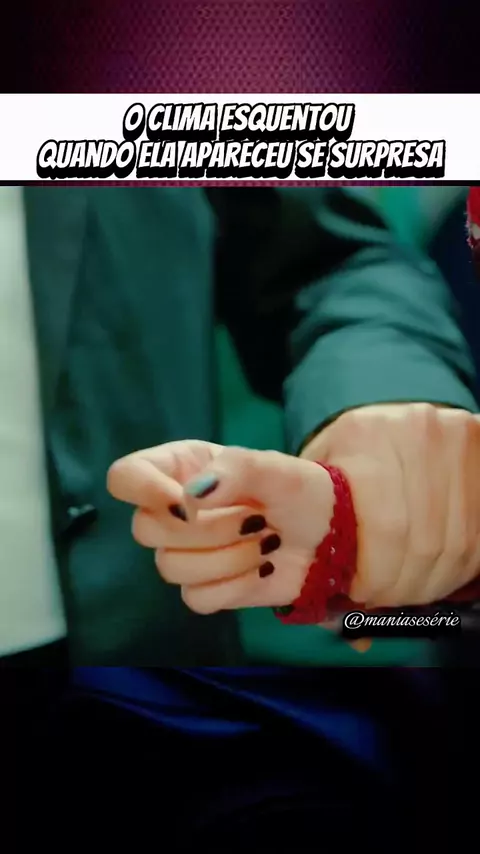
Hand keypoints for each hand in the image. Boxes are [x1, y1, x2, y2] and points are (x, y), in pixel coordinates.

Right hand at [107, 440, 333, 614]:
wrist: (333, 536)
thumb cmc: (299, 490)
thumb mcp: (273, 466)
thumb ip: (232, 470)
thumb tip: (189, 498)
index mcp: (180, 469)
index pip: (125, 477)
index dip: (143, 490)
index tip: (183, 502)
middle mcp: (174, 510)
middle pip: (145, 529)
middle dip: (206, 530)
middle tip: (254, 518)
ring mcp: (186, 552)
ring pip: (170, 568)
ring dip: (228, 557)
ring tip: (264, 541)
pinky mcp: (204, 588)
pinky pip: (197, 598)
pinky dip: (236, 585)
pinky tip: (261, 568)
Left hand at [303, 403, 479, 607]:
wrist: (384, 422)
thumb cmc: (345, 460)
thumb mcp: (320, 486)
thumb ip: (322, 545)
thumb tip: (355, 637)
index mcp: (365, 436)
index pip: (387, 528)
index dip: (378, 577)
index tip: (360, 595)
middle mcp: (418, 432)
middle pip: (426, 542)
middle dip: (403, 587)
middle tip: (383, 599)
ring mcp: (457, 439)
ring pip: (460, 543)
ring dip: (435, 582)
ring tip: (409, 587)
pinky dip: (463, 564)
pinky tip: (439, 570)